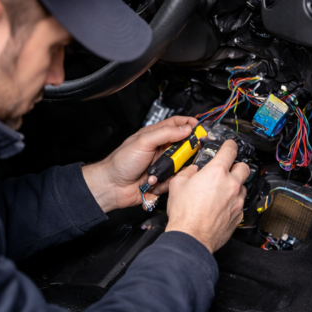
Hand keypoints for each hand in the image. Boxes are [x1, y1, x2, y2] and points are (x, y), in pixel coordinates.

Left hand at [82, 116, 199, 212]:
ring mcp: (161, 165)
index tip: (200, 127)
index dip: (189, 124)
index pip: (176, 124)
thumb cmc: (121, 162)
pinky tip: (154, 183)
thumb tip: (186, 128)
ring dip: (171, 170)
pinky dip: (166, 183)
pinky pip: (173, 180)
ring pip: (180, 165)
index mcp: (155, 136)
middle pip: (183, 146)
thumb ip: (166, 133)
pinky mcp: (161, 180)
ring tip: (158, 173)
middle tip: (181, 156)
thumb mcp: (143, 142)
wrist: (111, 187)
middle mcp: (160, 149)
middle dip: (184, 152)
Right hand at [164, 140, 249, 252]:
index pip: (230, 150)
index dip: (230, 145)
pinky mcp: (238, 215)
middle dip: (236, 166)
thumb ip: (188, 172)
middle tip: (227, 170)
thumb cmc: (184, 214)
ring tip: (222, 191)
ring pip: (243, 186)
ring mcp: (237, 200)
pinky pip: (240, 203)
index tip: (229, 145)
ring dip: (235, 186)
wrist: (191, 237)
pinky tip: (222, 206)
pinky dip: (233, 202)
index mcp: (216, 172)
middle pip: (244, 167)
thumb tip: (193, 170)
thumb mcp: (177, 185)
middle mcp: (231, 184)